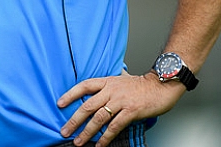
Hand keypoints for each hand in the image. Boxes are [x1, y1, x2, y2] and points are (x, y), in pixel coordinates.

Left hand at [57, 71, 183, 146]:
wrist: (161, 86)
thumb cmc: (142, 85)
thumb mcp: (121, 79)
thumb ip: (108, 85)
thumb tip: (96, 91)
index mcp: (107, 82)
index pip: (84, 86)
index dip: (70, 94)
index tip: (59, 104)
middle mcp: (111, 90)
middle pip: (87, 106)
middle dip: (74, 120)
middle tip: (65, 131)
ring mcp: (121, 101)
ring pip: (99, 118)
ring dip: (87, 132)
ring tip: (78, 142)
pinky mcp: (131, 111)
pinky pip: (114, 126)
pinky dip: (106, 137)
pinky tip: (100, 144)